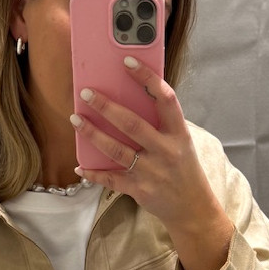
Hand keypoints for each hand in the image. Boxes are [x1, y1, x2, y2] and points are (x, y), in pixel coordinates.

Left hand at [71, 58, 234, 269]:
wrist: (193, 208)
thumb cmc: (184, 169)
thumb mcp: (181, 143)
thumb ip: (161, 125)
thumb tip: (128, 100)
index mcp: (179, 133)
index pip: (165, 99)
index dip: (147, 78)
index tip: (128, 61)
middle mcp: (166, 150)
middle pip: (132, 124)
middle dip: (106, 106)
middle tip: (86, 93)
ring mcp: (151, 171)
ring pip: (116, 149)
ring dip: (93, 134)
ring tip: (75, 119)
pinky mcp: (139, 189)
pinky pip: (111, 179)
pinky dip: (93, 173)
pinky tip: (79, 166)